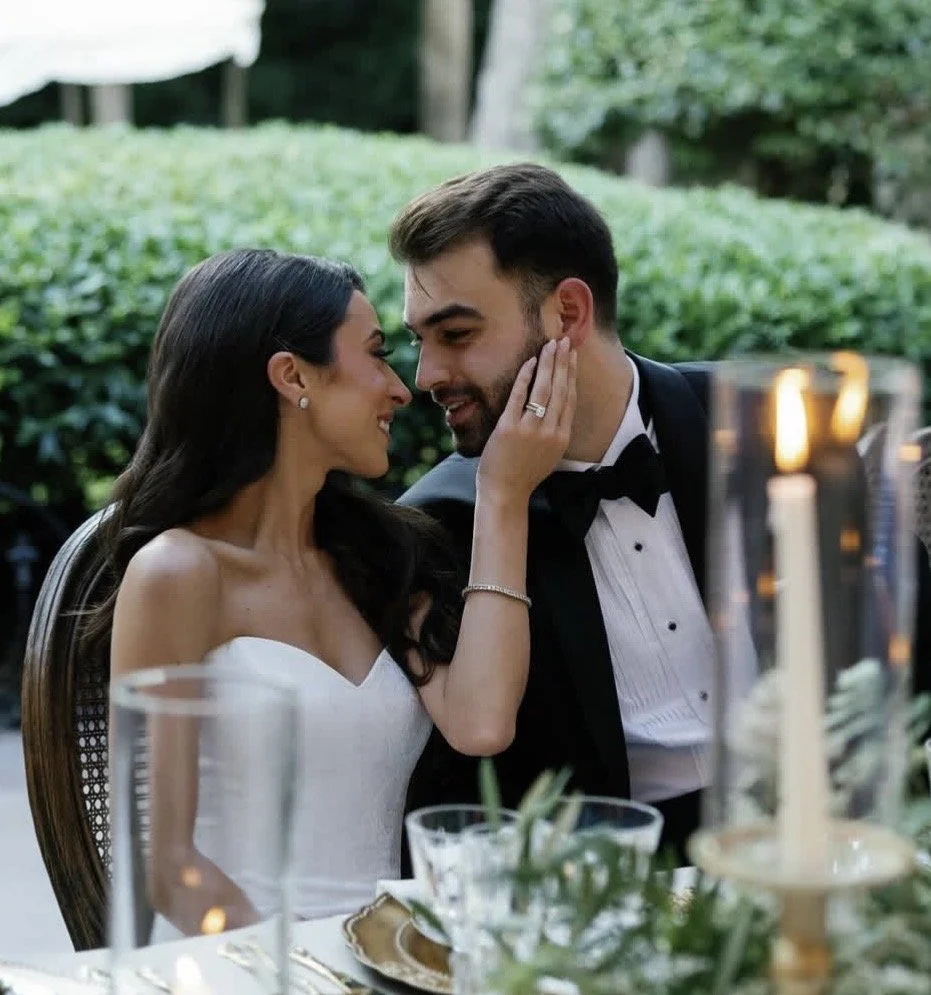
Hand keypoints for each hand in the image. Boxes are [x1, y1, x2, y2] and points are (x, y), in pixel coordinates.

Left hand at [477, 337, 576, 503]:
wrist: (505, 493)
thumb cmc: (523, 475)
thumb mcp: (549, 455)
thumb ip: (555, 433)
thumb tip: (557, 410)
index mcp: (562, 437)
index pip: (570, 399)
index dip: (571, 375)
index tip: (572, 356)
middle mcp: (550, 431)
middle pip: (560, 389)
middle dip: (562, 362)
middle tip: (563, 341)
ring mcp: (530, 429)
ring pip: (543, 389)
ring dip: (548, 364)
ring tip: (549, 345)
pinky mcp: (509, 427)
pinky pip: (519, 396)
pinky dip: (525, 377)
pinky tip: (529, 362)